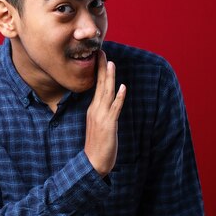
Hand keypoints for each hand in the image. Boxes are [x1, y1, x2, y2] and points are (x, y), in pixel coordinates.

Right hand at [84, 50, 126, 176]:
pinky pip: (114, 109)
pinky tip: (123, 87)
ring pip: (106, 93)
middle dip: (102, 68)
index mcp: (93, 109)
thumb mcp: (98, 125)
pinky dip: (119, 97)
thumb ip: (102, 113)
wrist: (93, 163)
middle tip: (102, 52)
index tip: (100, 57)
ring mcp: (101, 117)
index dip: (99, 71)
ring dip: (109, 78)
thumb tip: (108, 102)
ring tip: (111, 63)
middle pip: (100, 85)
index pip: (96, 86)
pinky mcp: (108, 125)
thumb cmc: (97, 146)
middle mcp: (96, 110)